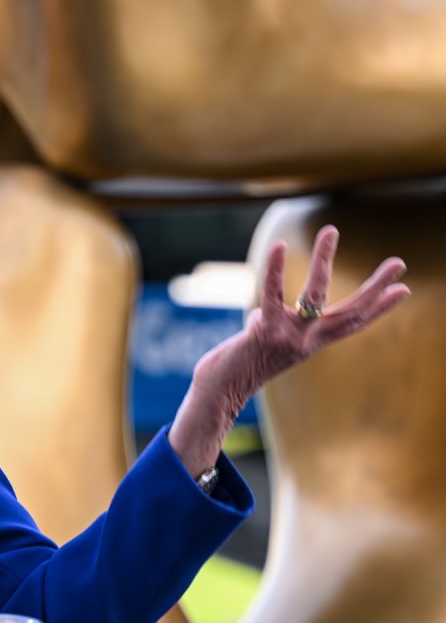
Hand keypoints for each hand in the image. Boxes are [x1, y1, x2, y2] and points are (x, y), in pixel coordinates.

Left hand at [169, 225, 409, 476]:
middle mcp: (306, 341)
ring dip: (324, 259)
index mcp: (310, 344)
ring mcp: (288, 337)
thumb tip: (259, 315)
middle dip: (377, 286)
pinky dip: (276, 269)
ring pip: (315, 294)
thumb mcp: (259, 345)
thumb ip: (267, 327)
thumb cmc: (235, 368)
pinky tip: (281, 247)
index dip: (379, 308)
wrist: (218, 393)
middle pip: (351, 311)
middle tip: (401, 262)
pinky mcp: (264, 332)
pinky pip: (273, 294)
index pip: (353, 324)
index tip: (404, 290)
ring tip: (332, 230)